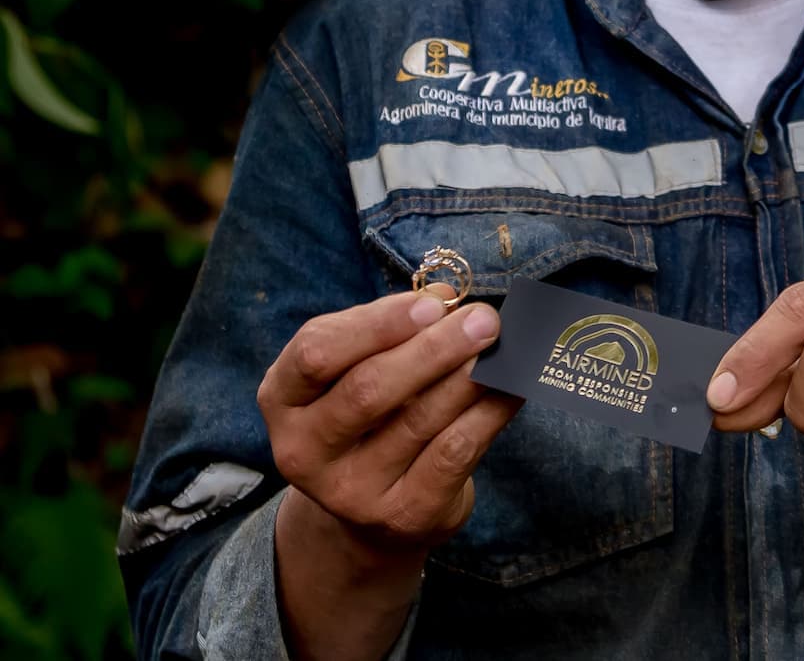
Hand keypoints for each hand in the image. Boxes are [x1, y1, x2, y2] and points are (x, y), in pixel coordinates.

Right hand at [258, 289, 518, 553]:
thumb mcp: (359, 367)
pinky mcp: (403, 515)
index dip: (378, 323)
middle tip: (484, 320)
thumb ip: (392, 329)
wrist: (370, 515)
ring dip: (468, 375)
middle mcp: (303, 450)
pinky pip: (453, 452)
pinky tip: (512, 387)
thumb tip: (447, 296)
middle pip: (368, 389)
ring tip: (501, 346)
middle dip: (433, 348)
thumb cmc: (369, 414)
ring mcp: (350, 491)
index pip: (316, 352)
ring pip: (418, 419)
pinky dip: (490, 412)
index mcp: (283, 398)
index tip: (433, 304)